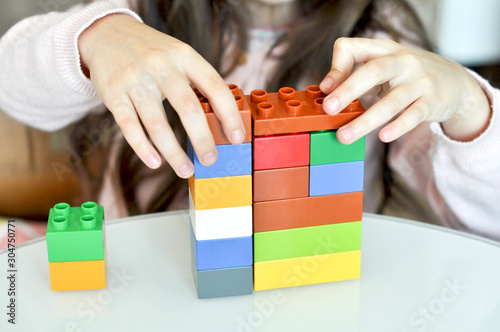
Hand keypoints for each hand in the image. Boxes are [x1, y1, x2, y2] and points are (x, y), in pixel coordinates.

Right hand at [78, 14, 245, 177]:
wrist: (107, 33)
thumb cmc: (153, 53)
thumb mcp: (179, 56)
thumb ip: (199, 82)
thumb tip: (223, 121)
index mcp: (184, 56)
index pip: (214, 86)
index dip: (229, 114)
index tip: (237, 138)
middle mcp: (161, 66)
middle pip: (187, 107)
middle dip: (203, 139)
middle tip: (211, 160)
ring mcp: (135, 80)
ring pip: (157, 124)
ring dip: (174, 153)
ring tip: (186, 170)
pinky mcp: (113, 93)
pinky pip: (130, 126)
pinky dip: (143, 148)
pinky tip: (155, 163)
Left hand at [320, 38, 490, 143]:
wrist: (456, 83)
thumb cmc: (409, 75)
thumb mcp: (384, 65)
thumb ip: (356, 73)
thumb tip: (326, 91)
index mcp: (384, 50)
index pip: (354, 48)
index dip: (337, 67)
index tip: (324, 89)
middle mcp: (403, 62)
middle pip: (373, 70)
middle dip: (348, 90)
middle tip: (328, 109)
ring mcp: (420, 81)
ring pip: (392, 101)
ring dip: (366, 120)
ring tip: (345, 136)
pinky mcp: (433, 101)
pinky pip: (414, 114)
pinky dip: (398, 126)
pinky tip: (383, 136)